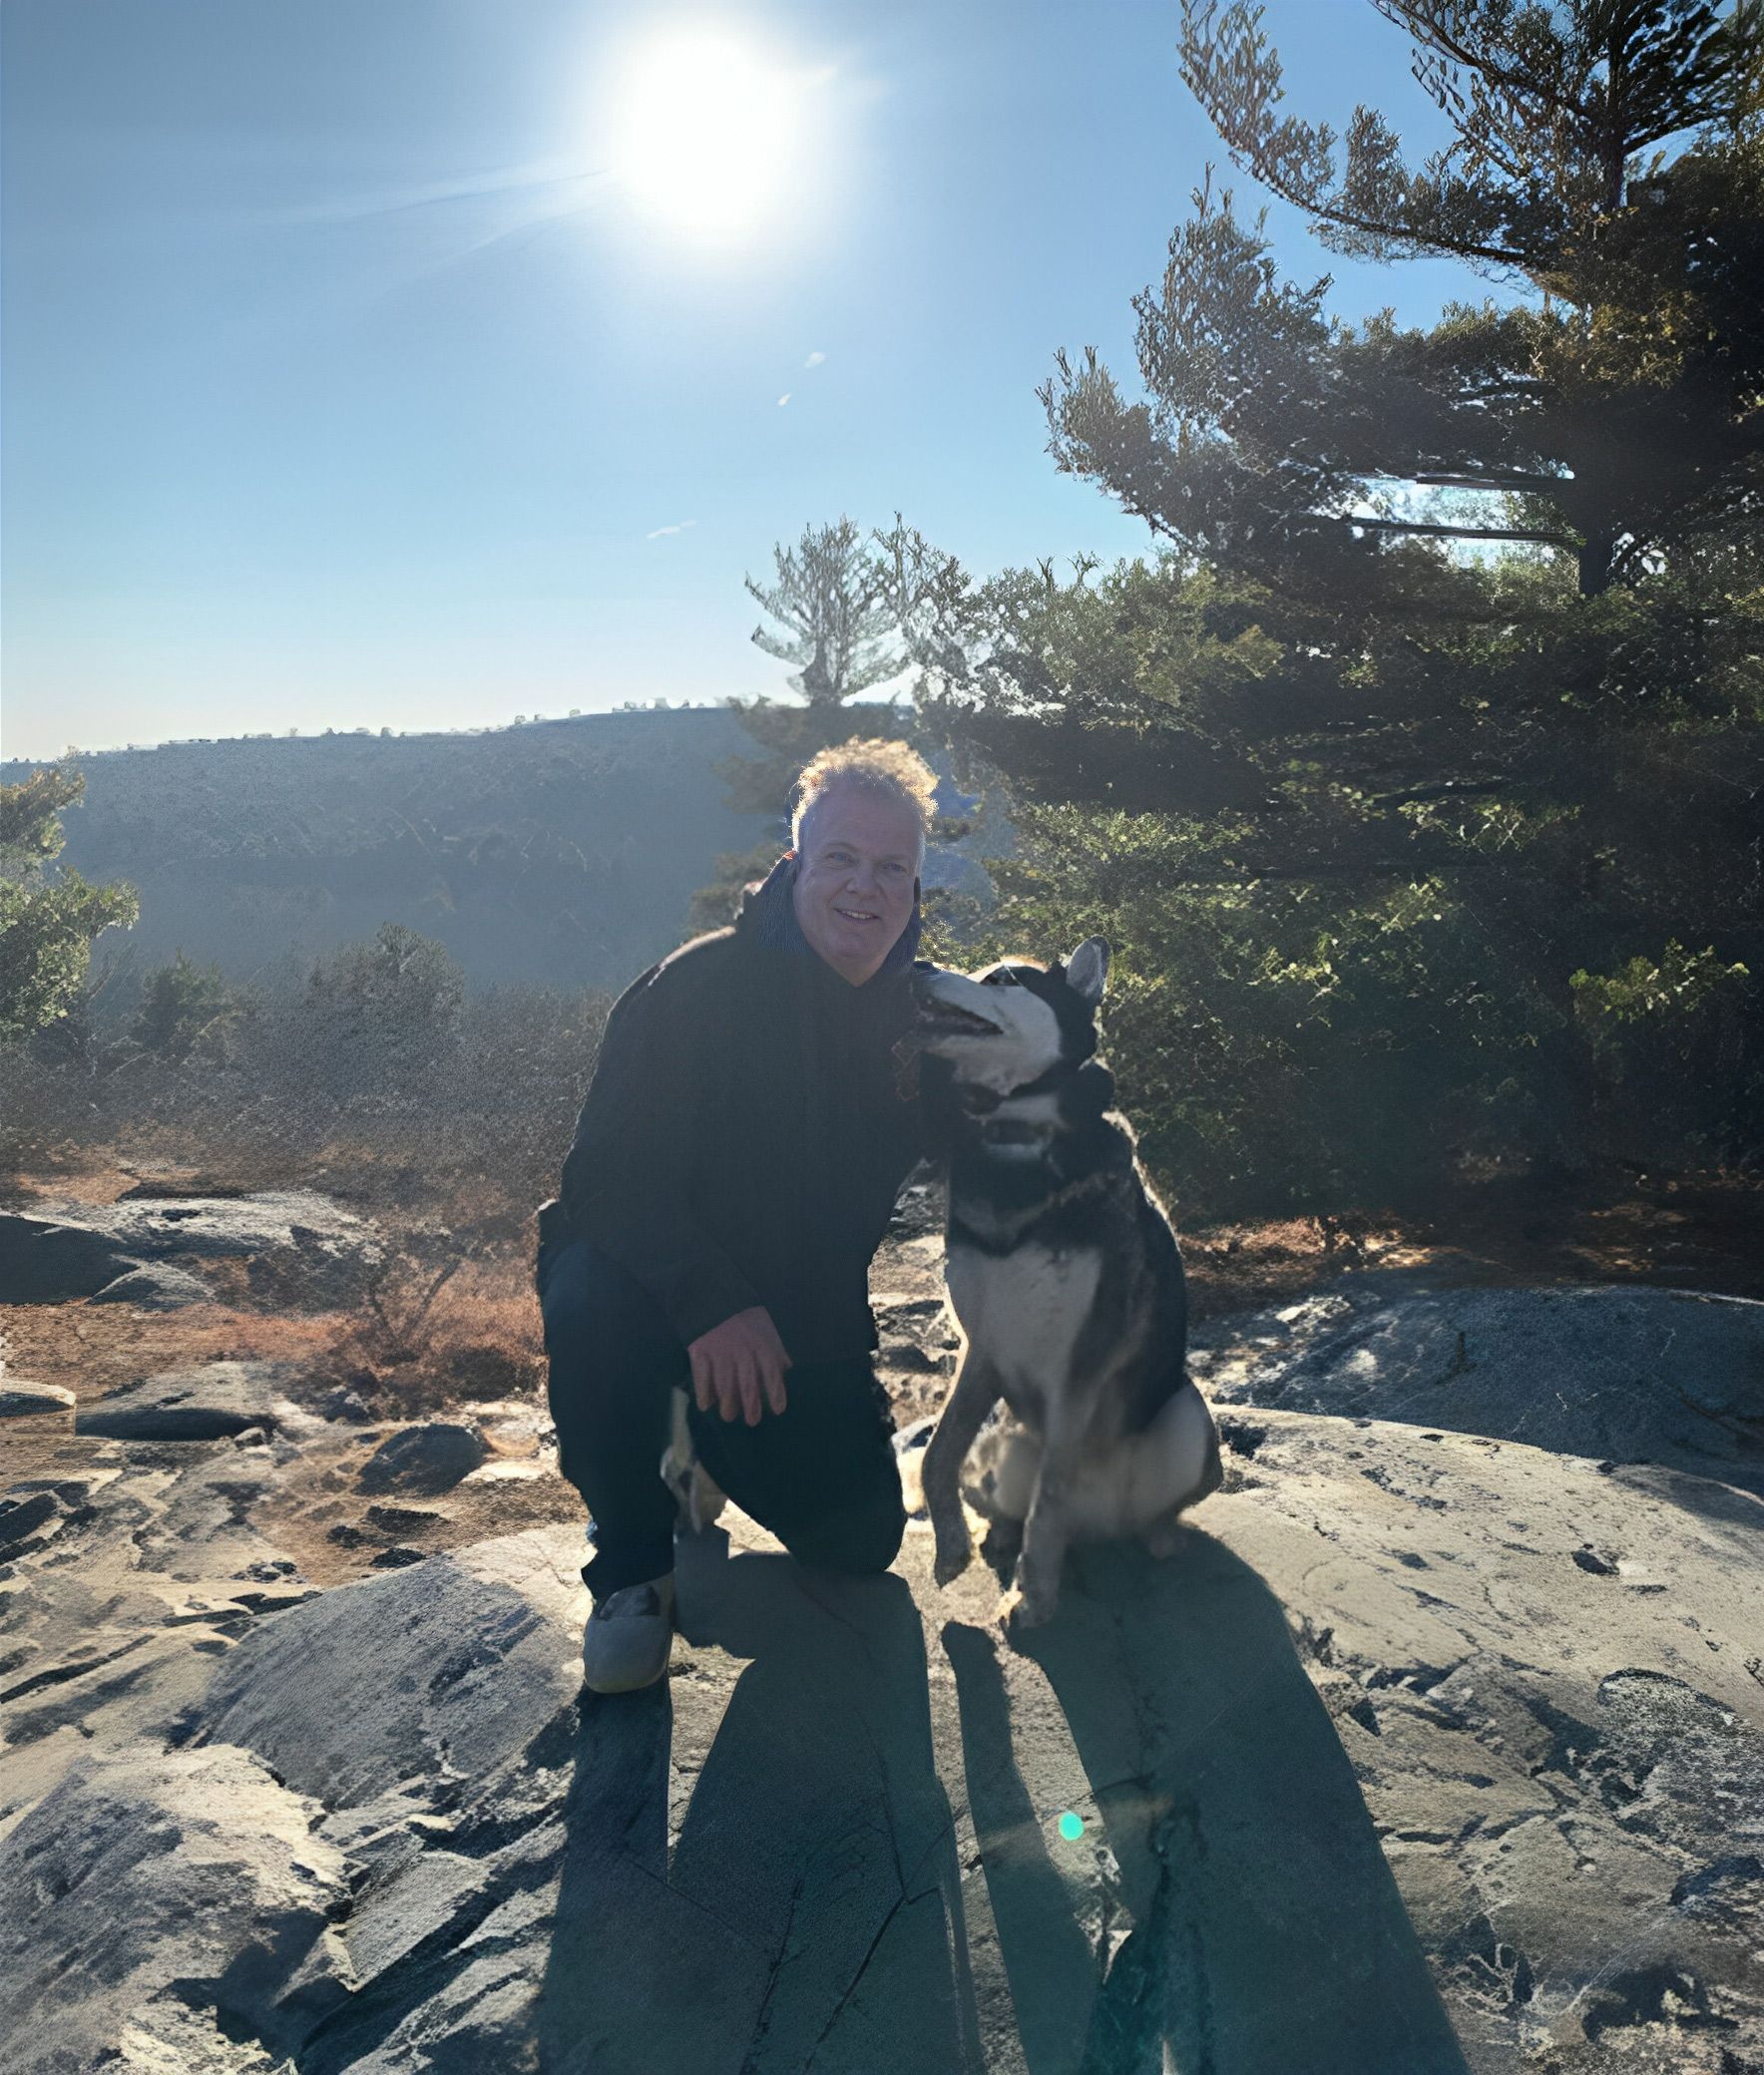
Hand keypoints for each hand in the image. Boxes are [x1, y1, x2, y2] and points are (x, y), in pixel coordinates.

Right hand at [688, 1307, 791, 1425]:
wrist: (712, 1296)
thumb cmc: (744, 1317)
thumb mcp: (766, 1328)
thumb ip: (775, 1349)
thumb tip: (786, 1368)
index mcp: (761, 1344)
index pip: (771, 1372)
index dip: (776, 1392)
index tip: (778, 1410)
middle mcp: (742, 1351)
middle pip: (748, 1384)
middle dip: (751, 1406)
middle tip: (753, 1421)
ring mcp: (720, 1352)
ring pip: (725, 1384)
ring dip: (728, 1403)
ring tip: (729, 1415)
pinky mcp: (700, 1351)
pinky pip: (702, 1376)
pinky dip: (703, 1392)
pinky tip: (706, 1405)